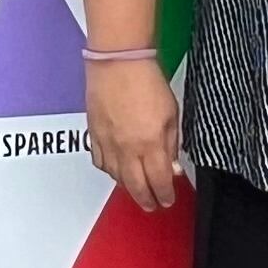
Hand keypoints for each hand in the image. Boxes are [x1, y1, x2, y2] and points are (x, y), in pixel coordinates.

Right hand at [86, 56, 185, 212]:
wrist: (118, 62)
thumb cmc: (147, 81)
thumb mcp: (172, 114)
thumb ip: (172, 144)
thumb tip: (172, 167)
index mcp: (150, 144)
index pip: (158, 182)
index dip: (164, 195)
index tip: (167, 200)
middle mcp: (127, 149)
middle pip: (135, 187)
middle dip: (146, 200)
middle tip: (153, 205)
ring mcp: (108, 143)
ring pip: (116, 178)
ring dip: (128, 187)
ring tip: (137, 188)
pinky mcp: (94, 135)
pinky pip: (100, 162)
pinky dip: (110, 171)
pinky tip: (117, 170)